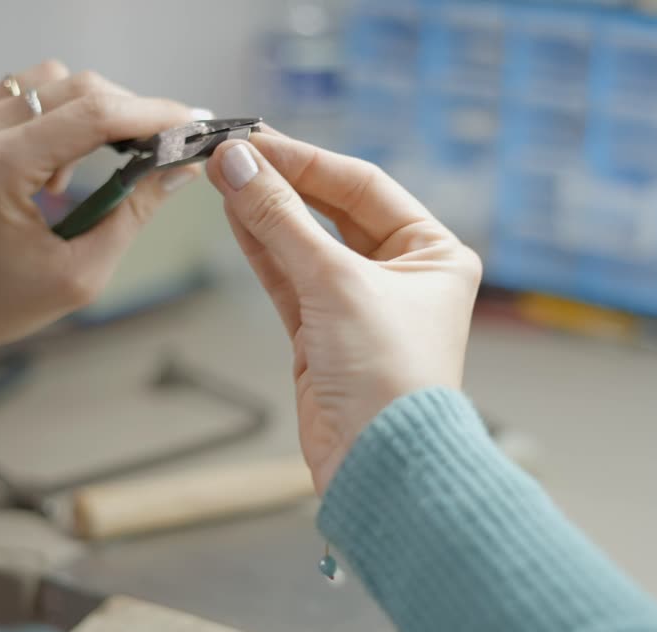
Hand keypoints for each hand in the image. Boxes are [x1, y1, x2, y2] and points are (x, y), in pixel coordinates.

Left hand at [0, 62, 205, 367]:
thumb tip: (180, 167)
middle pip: (74, 85)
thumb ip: (134, 212)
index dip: (152, 114)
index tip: (190, 122)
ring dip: (83, 115)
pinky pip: (18, 94)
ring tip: (78, 175)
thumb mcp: (80, 273)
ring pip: (48, 81)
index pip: (93, 115)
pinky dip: (49, 119)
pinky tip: (46, 167)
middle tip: (156, 145)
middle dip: (126, 112)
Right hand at [206, 132, 481, 493]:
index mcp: (434, 252)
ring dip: (265, 213)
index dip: (307, 160)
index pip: (363, 186)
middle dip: (282, 184)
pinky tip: (235, 216)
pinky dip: (262, 250)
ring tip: (222, 177)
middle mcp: (402, 275)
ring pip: (304, 245)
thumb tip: (240, 164)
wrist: (381, 467)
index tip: (255, 140)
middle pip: (333, 212)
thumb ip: (282, 220)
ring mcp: (360, 306)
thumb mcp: (335, 283)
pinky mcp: (324, 337)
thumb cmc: (390, 377)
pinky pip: (289, 280)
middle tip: (231, 155)